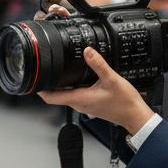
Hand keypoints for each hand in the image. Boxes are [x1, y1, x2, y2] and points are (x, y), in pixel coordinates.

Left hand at [38, 45, 154, 134]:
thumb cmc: (124, 103)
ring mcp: (85, 105)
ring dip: (59, 85)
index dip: (39, 89)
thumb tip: (88, 51)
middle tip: (43, 70)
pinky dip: (71, 87)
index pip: (51, 98)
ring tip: (57, 71)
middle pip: (56, 95)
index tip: (33, 80)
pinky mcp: (91, 104)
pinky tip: (77, 77)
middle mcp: (79, 104)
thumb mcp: (111, 79)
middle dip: (48, 84)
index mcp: (79, 99)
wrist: (135, 115)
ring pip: (65, 95)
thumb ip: (98, 64)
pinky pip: (75, 95)